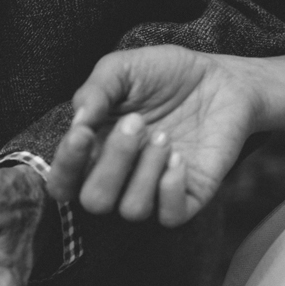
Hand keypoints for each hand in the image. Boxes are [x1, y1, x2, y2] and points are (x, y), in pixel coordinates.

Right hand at [47, 46, 259, 226]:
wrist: (222, 79)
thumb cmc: (166, 74)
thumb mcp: (123, 68)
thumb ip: (94, 91)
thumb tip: (78, 123)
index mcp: (93, 152)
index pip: (62, 183)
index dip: (65, 166)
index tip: (83, 132)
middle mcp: (119, 178)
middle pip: (95, 202)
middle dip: (113, 163)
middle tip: (137, 123)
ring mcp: (154, 189)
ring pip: (132, 210)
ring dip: (146, 171)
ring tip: (165, 137)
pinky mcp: (189, 195)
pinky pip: (169, 217)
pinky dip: (171, 189)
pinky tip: (180, 158)